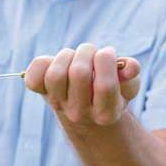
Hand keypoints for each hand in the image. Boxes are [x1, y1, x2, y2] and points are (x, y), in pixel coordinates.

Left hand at [24, 43, 140, 129]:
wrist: (85, 111)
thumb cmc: (110, 91)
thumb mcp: (127, 85)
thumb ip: (132, 74)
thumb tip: (130, 67)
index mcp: (106, 113)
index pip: (105, 85)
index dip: (107, 60)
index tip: (108, 53)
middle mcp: (79, 113)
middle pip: (79, 74)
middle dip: (87, 52)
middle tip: (91, 52)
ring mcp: (57, 104)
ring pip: (55, 74)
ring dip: (66, 56)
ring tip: (74, 57)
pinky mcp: (41, 94)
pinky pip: (33, 77)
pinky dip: (42, 63)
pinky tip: (56, 63)